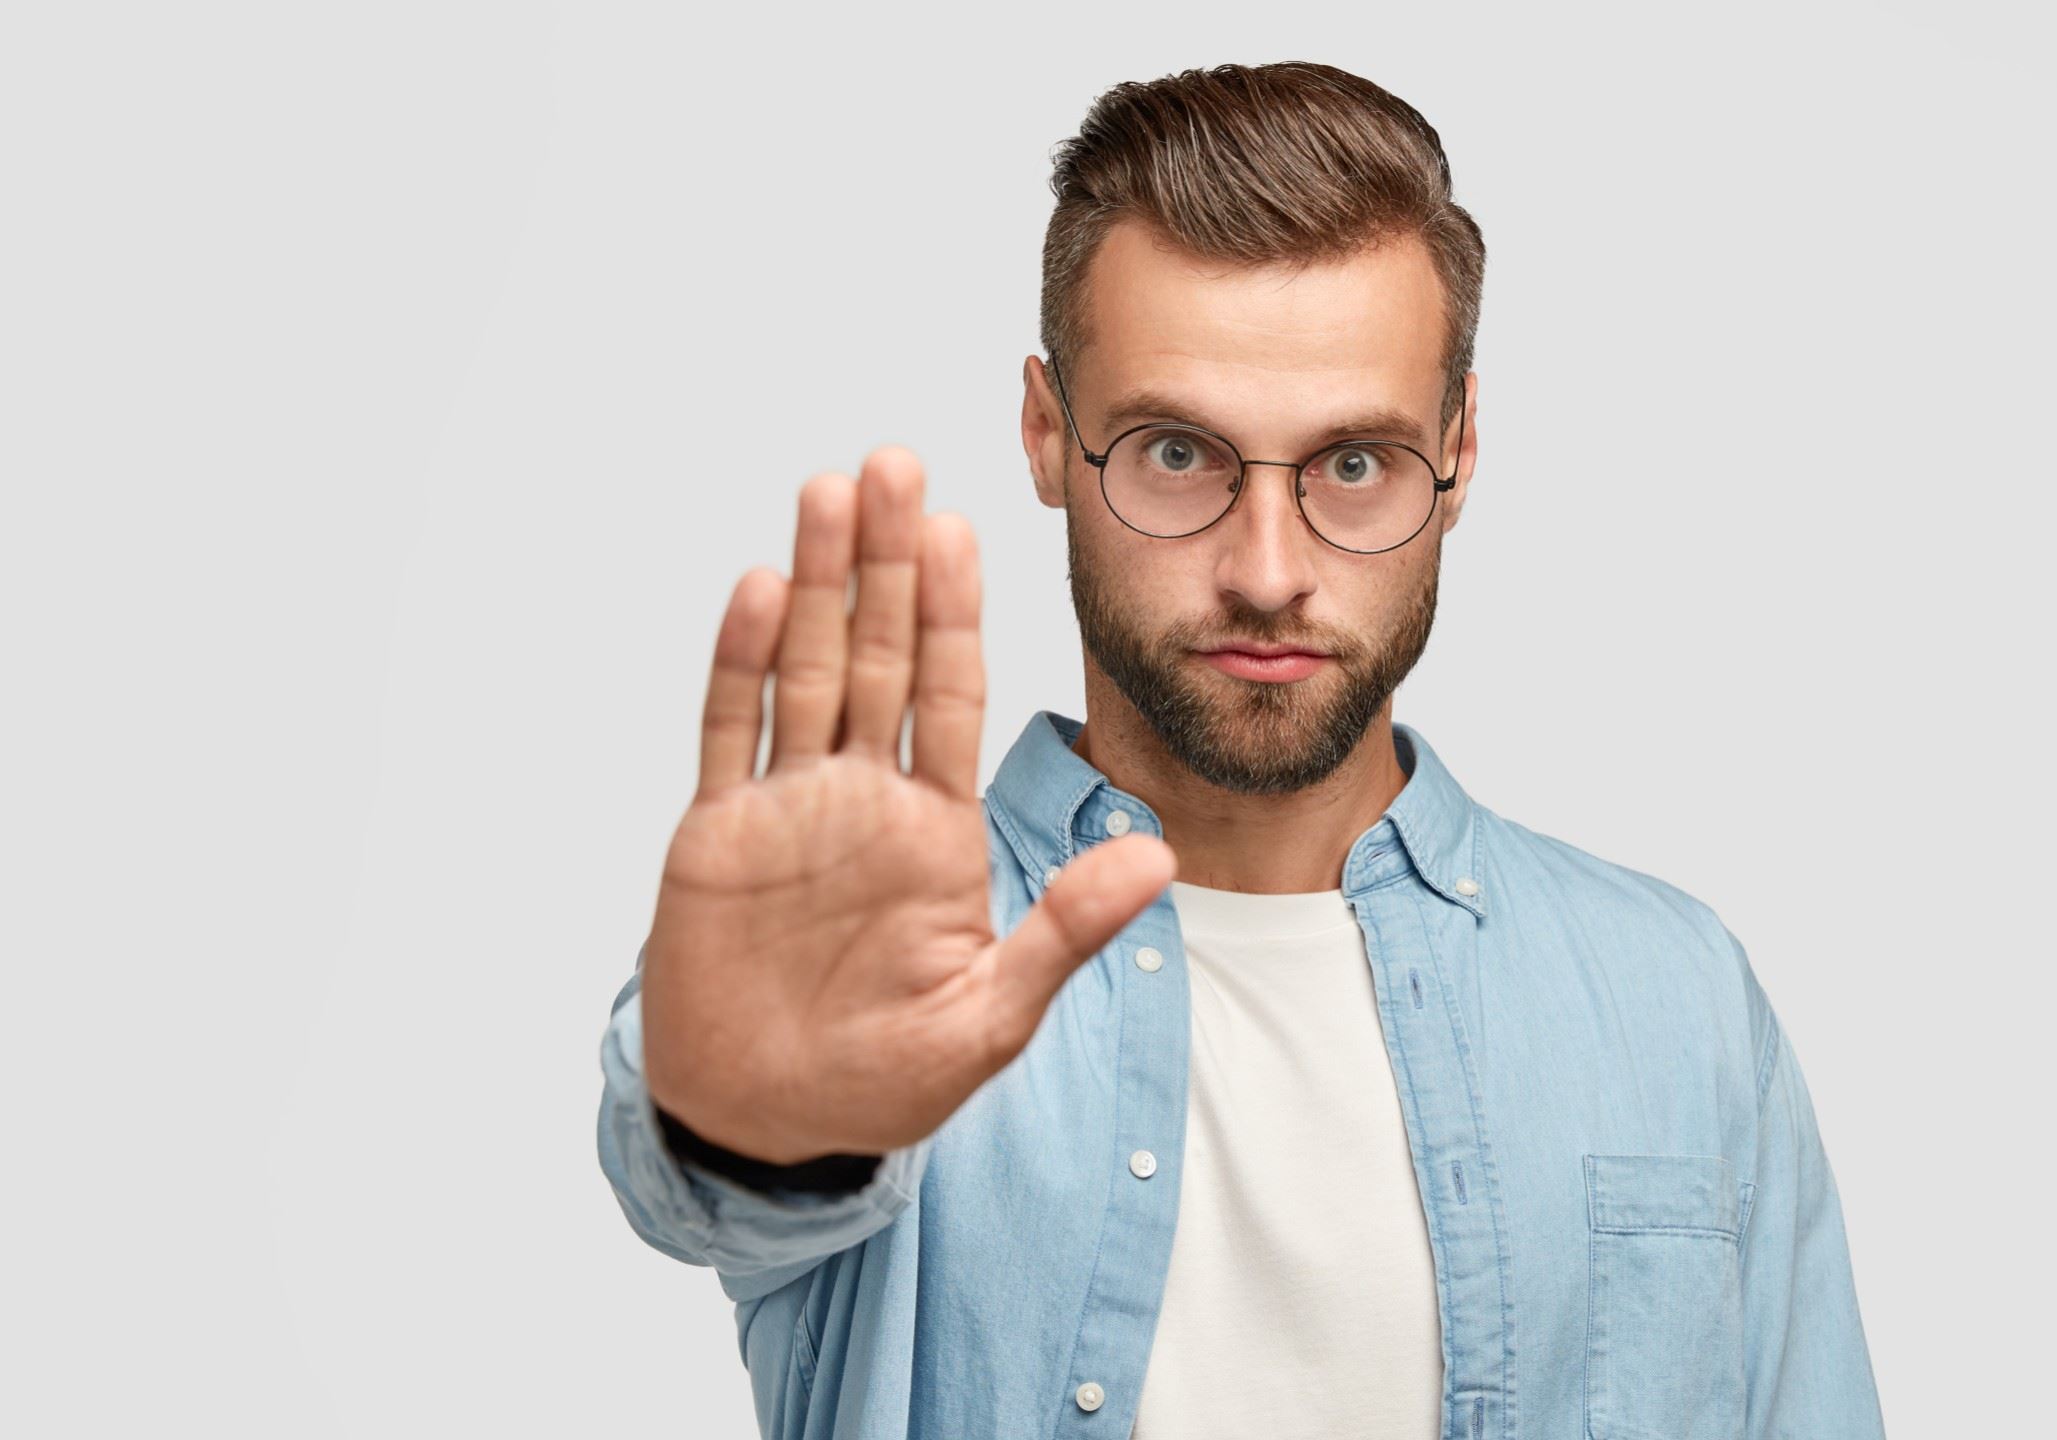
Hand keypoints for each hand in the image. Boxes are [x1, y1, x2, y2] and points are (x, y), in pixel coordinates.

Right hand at [640, 448, 1176, 1163]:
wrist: (767, 1126)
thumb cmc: (884, 1080)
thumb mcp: (990, 1018)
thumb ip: (1065, 932)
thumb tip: (1157, 857)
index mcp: (935, 829)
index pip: (950, 695)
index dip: (956, 613)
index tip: (962, 526)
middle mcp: (863, 798)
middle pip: (880, 655)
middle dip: (888, 563)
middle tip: (893, 462)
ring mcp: (786, 809)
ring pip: (804, 669)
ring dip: (816, 583)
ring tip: (828, 492)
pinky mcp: (715, 835)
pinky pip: (728, 732)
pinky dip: (739, 663)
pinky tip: (758, 590)